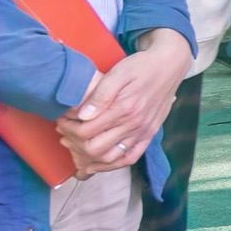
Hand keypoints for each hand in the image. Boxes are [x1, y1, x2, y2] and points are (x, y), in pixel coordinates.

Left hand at [57, 30, 191, 174]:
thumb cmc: (141, 66)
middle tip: (64, 133)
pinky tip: (99, 163)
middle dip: (74, 144)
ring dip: (89, 158)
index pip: (86, 131)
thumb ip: (100, 94)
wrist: (169, 65)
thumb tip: (82, 115)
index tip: (61, 121)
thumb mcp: (118, 73)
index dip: (68, 129)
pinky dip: (113, 165)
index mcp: (123, 108)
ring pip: (111, 158)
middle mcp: (134, 124)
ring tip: (76, 148)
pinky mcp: (149, 134)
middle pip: (95, 148)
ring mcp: (143, 132)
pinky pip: (130, 158)